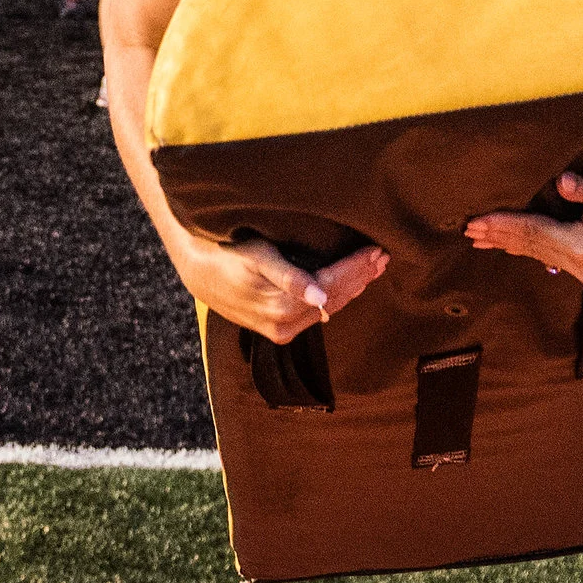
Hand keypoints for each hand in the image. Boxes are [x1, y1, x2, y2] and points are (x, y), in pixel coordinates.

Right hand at [172, 234, 387, 343]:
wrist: (200, 275)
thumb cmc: (229, 256)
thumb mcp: (257, 257)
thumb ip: (289, 277)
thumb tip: (320, 298)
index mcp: (282, 306)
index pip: (331, 286)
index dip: (355, 268)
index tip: (376, 250)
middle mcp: (285, 324)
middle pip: (334, 298)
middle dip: (359, 276)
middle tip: (382, 255)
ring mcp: (282, 331)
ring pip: (329, 308)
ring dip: (353, 287)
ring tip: (373, 267)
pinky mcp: (280, 332)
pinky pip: (317, 315)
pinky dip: (337, 298)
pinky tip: (350, 286)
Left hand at [464, 172, 582, 286]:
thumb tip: (560, 181)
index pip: (535, 233)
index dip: (505, 224)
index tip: (479, 219)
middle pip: (531, 247)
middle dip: (499, 236)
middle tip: (468, 229)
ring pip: (540, 256)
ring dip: (510, 246)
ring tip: (481, 240)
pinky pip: (553, 260)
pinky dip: (530, 252)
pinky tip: (512, 249)